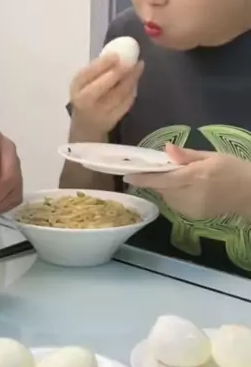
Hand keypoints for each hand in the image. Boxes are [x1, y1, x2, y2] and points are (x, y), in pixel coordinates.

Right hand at [70, 54, 143, 136]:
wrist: (85, 125)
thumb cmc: (86, 97)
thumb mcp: (84, 83)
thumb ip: (97, 71)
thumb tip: (120, 54)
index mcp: (76, 87)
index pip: (88, 74)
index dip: (103, 64)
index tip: (117, 55)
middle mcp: (85, 101)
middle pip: (104, 85)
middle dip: (120, 72)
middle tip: (133, 60)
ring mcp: (99, 113)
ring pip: (118, 94)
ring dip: (131, 79)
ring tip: (139, 67)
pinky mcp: (112, 120)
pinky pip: (125, 103)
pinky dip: (132, 91)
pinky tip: (135, 82)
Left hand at [127, 144, 250, 219]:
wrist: (250, 195)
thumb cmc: (232, 169)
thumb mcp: (212, 156)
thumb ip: (187, 155)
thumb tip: (166, 149)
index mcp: (195, 176)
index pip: (163, 178)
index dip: (143, 178)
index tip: (127, 175)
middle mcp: (191, 195)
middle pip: (161, 188)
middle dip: (153, 180)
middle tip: (150, 169)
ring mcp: (191, 209)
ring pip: (165, 197)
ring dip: (163, 187)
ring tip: (172, 177)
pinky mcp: (193, 217)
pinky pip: (174, 204)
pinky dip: (172, 196)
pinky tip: (182, 189)